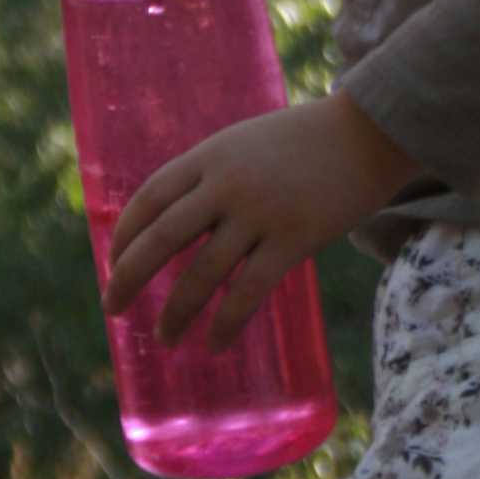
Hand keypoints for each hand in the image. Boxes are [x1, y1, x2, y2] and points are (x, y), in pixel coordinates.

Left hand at [103, 94, 416, 348]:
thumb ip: (208, 177)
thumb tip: (172, 224)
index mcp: (209, 156)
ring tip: (164, 338)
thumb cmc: (302, 142)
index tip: (113, 266)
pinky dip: (226, 322)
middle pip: (162, 237)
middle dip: (128, 277)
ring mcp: (260, 213)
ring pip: (202, 272)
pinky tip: (213, 343)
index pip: (148, 200)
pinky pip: (249, 291)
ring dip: (176, 311)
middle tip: (111, 308)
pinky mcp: (294, 240)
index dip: (123, 238)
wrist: (368, 134)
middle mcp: (227, 184)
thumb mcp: (243, 144)